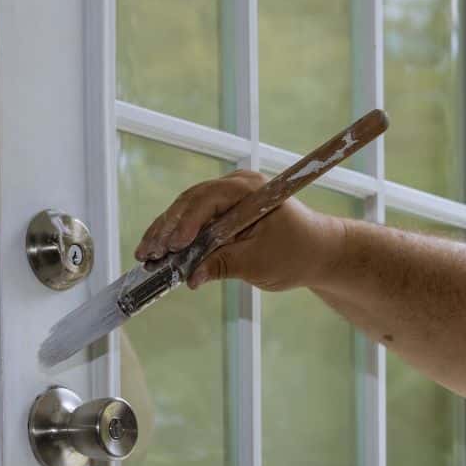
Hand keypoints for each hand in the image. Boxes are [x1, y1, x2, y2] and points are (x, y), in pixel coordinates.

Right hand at [132, 169, 344, 291]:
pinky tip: (160, 253)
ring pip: (188, 212)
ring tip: (146, 256)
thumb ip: (223, 266)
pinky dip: (179, 238)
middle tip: (147, 254)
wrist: (319, 253)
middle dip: (167, 230)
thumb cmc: (297, 254)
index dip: (186, 223)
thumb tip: (190, 277)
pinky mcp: (225, 213)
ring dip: (166, 234)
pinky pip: (196, 221)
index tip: (172, 246)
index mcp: (251, 190)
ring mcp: (229, 198)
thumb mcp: (259, 263)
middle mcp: (237, 187)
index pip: (208, 199)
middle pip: (191, 203)